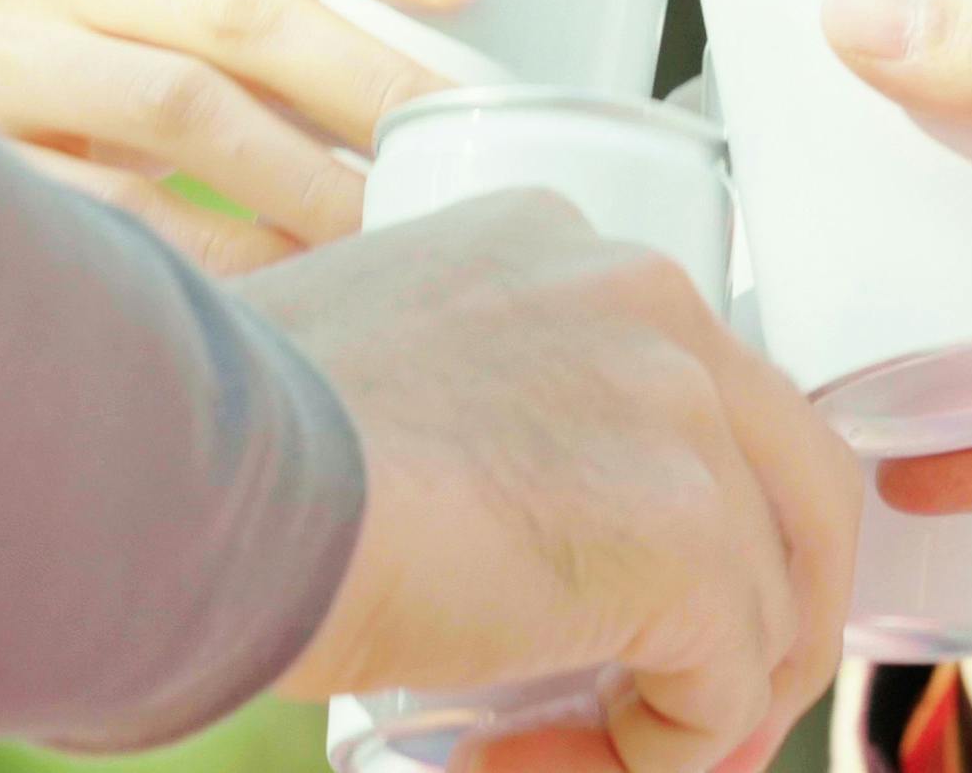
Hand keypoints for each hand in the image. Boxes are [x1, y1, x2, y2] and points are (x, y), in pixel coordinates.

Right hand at [0, 0, 477, 272]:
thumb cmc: (67, 18)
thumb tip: (453, 44)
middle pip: (235, 9)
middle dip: (363, 78)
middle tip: (455, 131)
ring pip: (187, 113)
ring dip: (309, 176)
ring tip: (395, 213)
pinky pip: (126, 210)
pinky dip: (230, 246)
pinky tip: (303, 268)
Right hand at [245, 192, 859, 772]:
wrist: (176, 473)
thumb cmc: (204, 437)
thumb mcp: (361, 370)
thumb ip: (460, 415)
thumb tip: (476, 534)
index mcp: (566, 250)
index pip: (698, 388)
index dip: (690, 515)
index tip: (611, 606)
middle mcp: (648, 300)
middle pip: (795, 475)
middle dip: (767, 610)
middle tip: (686, 705)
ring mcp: (680, 410)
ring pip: (770, 593)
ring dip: (697, 701)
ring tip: (581, 753)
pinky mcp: (684, 530)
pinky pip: (726, 684)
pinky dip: (661, 752)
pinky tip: (531, 756)